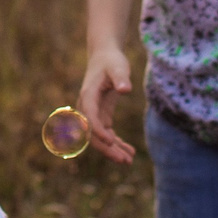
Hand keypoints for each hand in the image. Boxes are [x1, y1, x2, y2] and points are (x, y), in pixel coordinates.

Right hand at [79, 44, 138, 163]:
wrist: (104, 56)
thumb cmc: (111, 61)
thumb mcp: (118, 67)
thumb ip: (121, 77)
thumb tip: (126, 89)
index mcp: (88, 96)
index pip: (90, 118)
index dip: (98, 131)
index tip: (111, 142)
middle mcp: (87, 107)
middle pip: (92, 134)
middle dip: (107, 149)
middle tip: (124, 160)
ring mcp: (93, 113)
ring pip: (99, 137)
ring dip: (113, 150)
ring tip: (129, 160)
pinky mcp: (101, 115)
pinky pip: (107, 134)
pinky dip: (117, 143)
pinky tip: (130, 152)